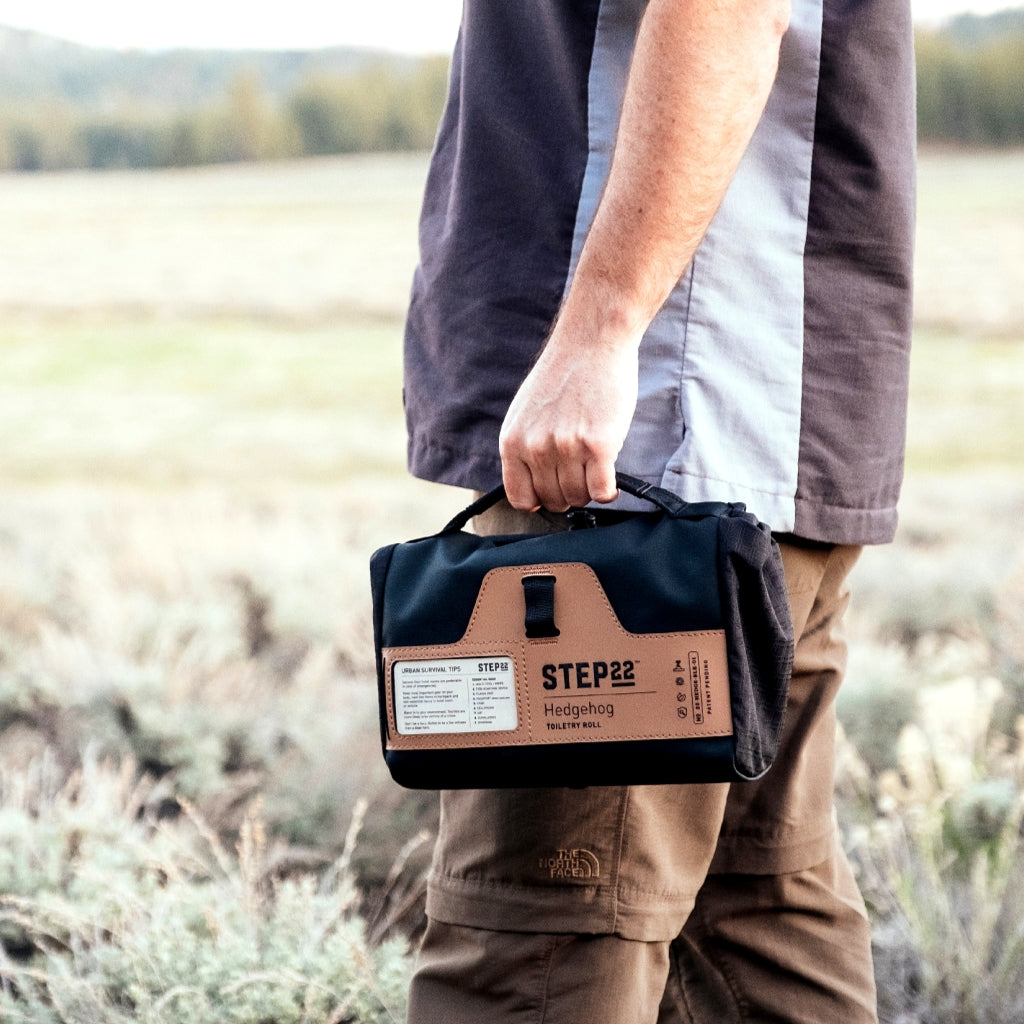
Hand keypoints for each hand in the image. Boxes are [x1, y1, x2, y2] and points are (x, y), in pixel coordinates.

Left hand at [498, 338, 638, 511]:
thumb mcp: (526, 413)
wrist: (591, 342)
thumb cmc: (563, 376)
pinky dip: (609, 492)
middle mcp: (536, 448)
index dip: (540, 500)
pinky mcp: (598, 445)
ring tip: (596, 470)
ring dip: (590, 491)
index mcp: (512, 442)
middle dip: (569, 495)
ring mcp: (567, 447)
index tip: (554, 493)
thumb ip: (525, 448)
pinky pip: (602, 492)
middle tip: (582, 476)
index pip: (520, 498)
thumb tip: (532, 488)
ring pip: (579, 498)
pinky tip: (611, 478)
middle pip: (554, 501)